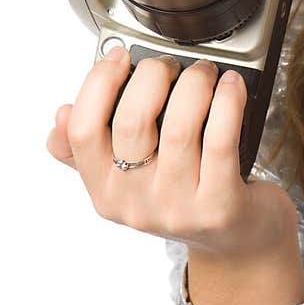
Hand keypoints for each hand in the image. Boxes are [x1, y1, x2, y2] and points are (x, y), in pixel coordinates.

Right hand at [46, 47, 300, 261]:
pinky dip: (227, 102)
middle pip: (131, 122)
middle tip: (169, 64)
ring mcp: (178, 208)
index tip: (118, 58)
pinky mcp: (220, 206)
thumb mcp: (132, 181)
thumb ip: (91, 152)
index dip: (97, 85)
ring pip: (179, 127)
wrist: (240, 246)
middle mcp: (137, 204)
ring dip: (194, 84)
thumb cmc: (189, 199)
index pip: (82, 132)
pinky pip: (220, 140)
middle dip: (151, 76)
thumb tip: (62, 113)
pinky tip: (231, 86)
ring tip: (205, 72)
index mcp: (105, 192)